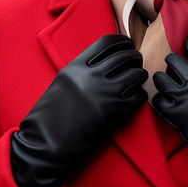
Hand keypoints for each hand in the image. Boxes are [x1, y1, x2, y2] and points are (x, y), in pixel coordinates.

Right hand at [10, 34, 146, 186]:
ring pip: (136, 74)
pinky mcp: (116, 112)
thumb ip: (80, 72)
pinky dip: (140, 95)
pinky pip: (139, 96)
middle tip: (135, 64)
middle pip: (125, 56)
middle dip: (134, 58)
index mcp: (76, 66)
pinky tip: (135, 98)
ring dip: (140, 76)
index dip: (122, 42)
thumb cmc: (49, 118)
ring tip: (137, 80)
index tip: (127, 46)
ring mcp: (105, 93)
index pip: (107, 42)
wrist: (47, 143)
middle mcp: (92, 76)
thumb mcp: (61, 84)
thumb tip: (103, 65)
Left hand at [151, 36, 187, 186]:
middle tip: (174, 67)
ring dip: (162, 78)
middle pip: (174, 60)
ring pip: (161, 78)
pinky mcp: (176, 116)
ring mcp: (184, 98)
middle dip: (173, 61)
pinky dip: (159, 99)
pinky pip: (158, 101)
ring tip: (165, 82)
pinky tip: (164, 101)